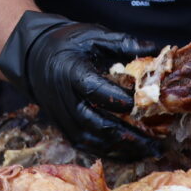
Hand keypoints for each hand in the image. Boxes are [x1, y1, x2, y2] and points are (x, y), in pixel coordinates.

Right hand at [0, 12, 161, 159]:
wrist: (35, 57)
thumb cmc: (68, 44)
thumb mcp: (93, 36)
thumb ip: (123, 43)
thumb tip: (156, 48)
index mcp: (71, 71)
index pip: (92, 88)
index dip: (113, 97)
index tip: (135, 102)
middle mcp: (64, 98)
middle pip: (94, 122)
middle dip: (126, 134)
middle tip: (154, 141)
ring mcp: (62, 116)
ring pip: (91, 139)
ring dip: (120, 148)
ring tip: (148, 150)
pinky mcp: (63, 127)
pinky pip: (86, 145)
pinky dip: (108, 152)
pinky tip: (130, 153)